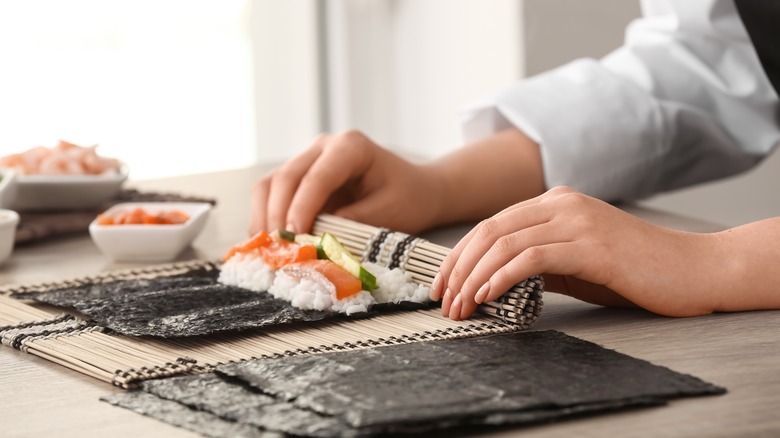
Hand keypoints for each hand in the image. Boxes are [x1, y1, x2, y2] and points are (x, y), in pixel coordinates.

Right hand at [250, 130, 444, 234]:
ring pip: (271, 184)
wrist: (415, 190)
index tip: (294, 236)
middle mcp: (323, 147)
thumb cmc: (407, 199)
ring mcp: (308, 160)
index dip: (301, 208)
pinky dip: (266, 218)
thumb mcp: (388, 214)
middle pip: (286, 178)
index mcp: (351, 147)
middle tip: (278, 250)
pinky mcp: (299, 178)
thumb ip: (352, 224)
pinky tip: (270, 244)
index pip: (317, 177)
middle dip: (277, 215)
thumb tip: (314, 241)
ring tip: (269, 250)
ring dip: (265, 217)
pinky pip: (272, 195)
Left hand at [430, 186, 726, 319]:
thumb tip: (491, 281)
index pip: (491, 225)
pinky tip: (487, 296)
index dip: (460, 255)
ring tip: (459, 306)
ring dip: (473, 278)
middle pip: (490, 231)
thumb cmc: (632, 270)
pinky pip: (532, 258)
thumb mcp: (573, 262)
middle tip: (442, 300)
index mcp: (554, 202)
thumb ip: (536, 262)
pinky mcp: (590, 245)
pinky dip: (502, 277)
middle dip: (458, 267)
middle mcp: (561, 204)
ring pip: (504, 243)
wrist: (692, 269)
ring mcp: (576, 221)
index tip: (442, 284)